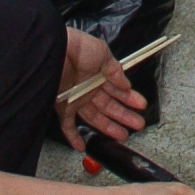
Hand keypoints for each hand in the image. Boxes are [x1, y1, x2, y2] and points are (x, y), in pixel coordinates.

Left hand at [57, 27, 147, 151]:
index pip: (117, 90)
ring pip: (95, 117)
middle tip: (138, 124)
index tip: (141, 105)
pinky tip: (82, 146)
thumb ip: (115, 70)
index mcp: (98, 75)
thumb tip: (126, 84)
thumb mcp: (102, 53)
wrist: (53, 50)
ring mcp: (76, 99)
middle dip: (124, 116)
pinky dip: (74, 137)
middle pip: (109, 106)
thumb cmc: (77, 47)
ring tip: (123, 136)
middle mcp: (88, 88)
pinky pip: (68, 126)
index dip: (129, 98)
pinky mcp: (63, 107)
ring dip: (109, 127)